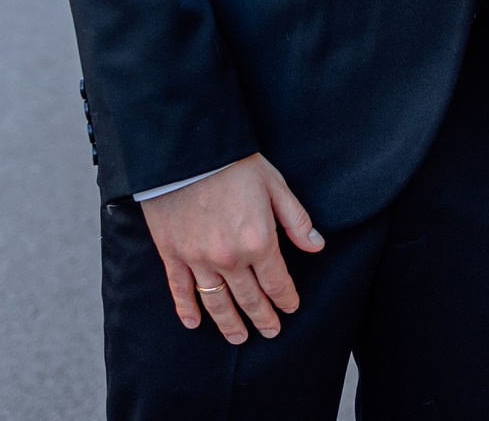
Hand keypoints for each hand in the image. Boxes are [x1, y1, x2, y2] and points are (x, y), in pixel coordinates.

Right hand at [139, 153, 324, 343]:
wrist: (186, 151)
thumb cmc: (233, 164)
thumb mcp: (274, 185)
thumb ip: (296, 220)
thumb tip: (316, 246)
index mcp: (258, 241)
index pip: (277, 283)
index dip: (286, 299)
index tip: (291, 308)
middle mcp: (229, 258)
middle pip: (250, 299)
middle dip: (263, 318)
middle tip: (271, 331)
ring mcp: (198, 260)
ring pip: (217, 302)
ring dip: (229, 324)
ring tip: (238, 338)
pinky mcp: (173, 255)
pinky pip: (180, 290)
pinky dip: (187, 310)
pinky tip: (194, 323)